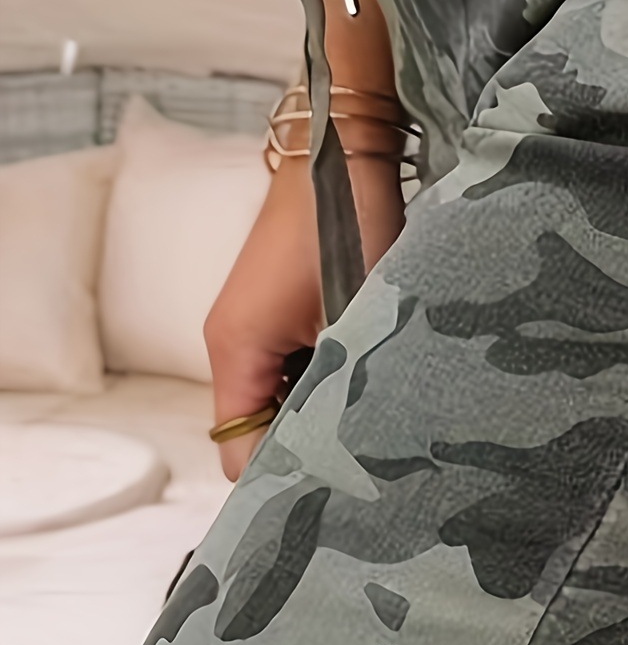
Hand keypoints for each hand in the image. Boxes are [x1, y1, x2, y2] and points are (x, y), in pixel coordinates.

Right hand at [203, 154, 403, 479]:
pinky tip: (368, 374)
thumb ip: (341, 383)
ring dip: (321, 409)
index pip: (239, 452)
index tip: (340, 491)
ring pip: (280, 400)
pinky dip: (324, 377)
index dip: (286, 477)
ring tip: (376, 414)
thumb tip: (353, 446)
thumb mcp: (350, 313)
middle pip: (258, 430)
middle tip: (371, 460)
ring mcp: (253, 328)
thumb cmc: (344, 222)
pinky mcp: (277, 312)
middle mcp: (234, 345)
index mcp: (236, 351)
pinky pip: (292, 367)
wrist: (342, 153)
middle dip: (309, 446)